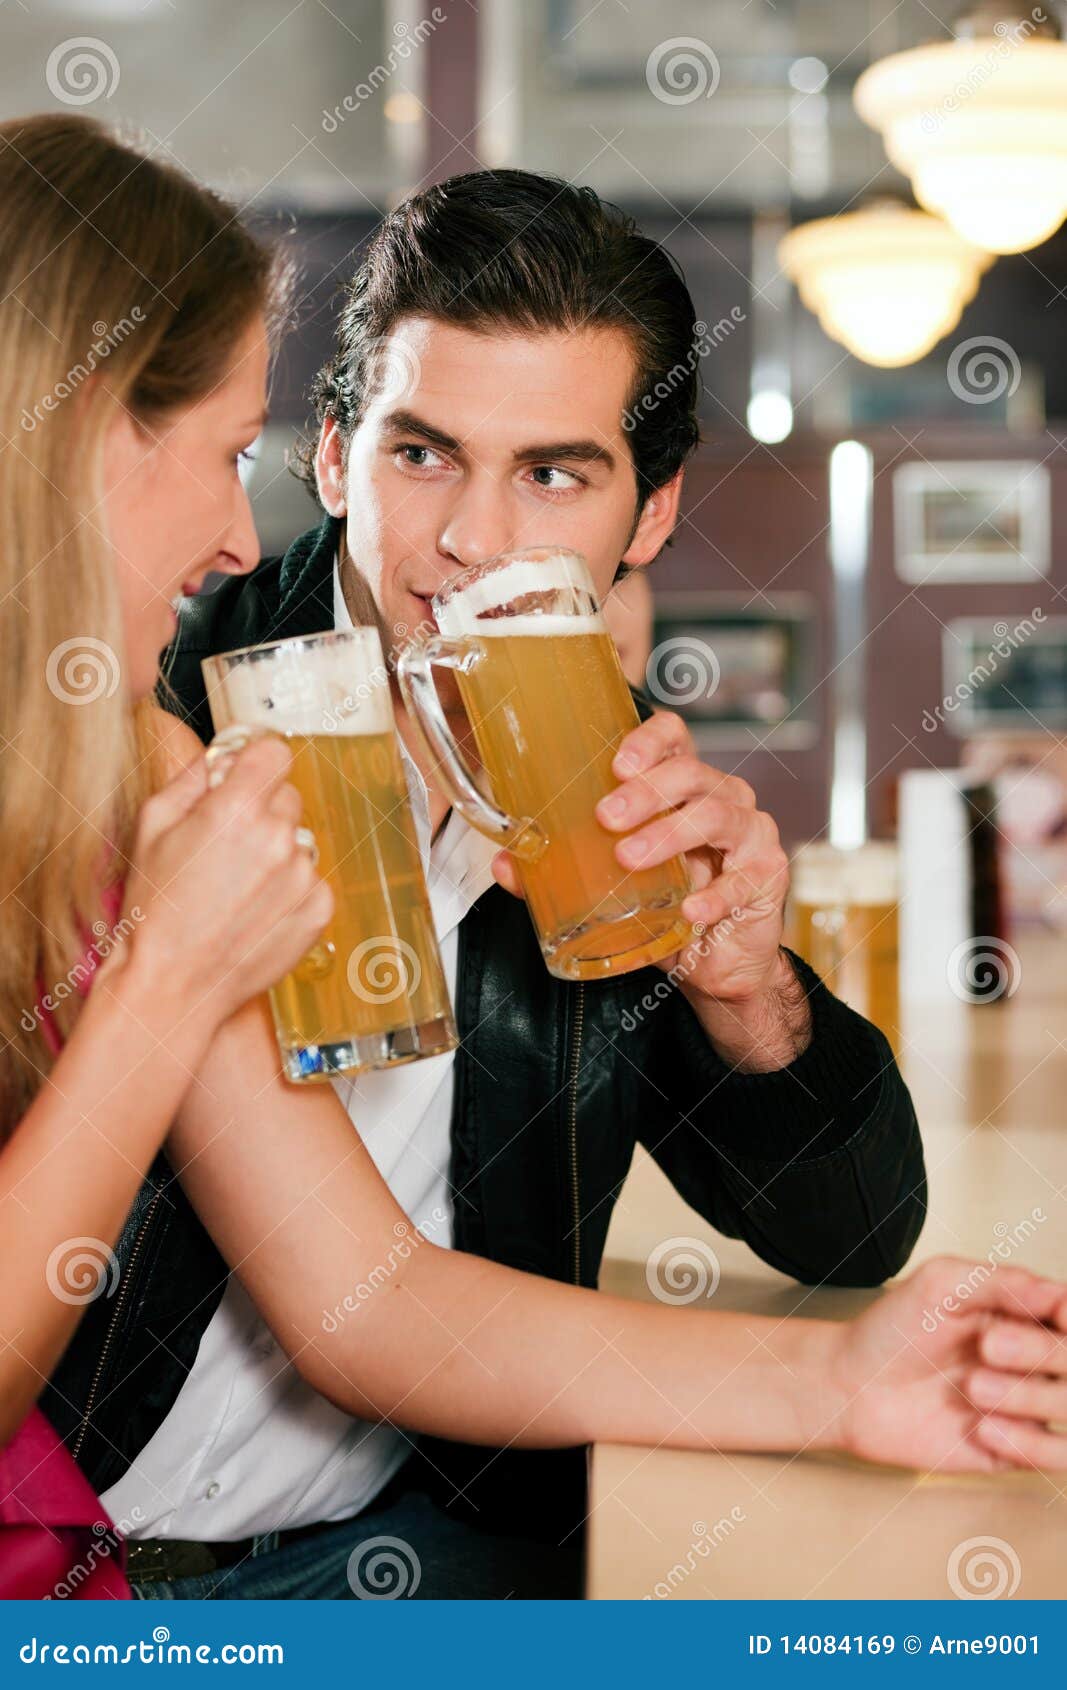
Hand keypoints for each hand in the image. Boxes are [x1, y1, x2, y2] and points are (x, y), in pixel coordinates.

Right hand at [118, 735, 332, 1033]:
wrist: (172, 984)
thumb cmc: (156, 910)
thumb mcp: (152, 827)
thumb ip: (192, 779)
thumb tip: (222, 756)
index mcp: (236, 810)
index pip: (275, 753)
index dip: (256, 764)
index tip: (246, 777)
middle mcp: (277, 839)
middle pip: (287, 797)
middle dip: (261, 812)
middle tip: (228, 847)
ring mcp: (303, 876)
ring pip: (299, 841)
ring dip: (277, 853)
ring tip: (238, 888)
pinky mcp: (319, 910)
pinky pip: (312, 880)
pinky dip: (290, 891)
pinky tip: (255, 911)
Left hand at [491, 708, 804, 1068]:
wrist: (719, 961)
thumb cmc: (669, 904)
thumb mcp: (616, 883)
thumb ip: (565, 869)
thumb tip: (506, 865)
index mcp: (684, 786)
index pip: (675, 738)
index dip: (649, 740)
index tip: (616, 763)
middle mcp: (722, 797)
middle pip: (690, 773)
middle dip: (646, 790)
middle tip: (606, 816)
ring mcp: (750, 833)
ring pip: (716, 815)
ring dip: (669, 834)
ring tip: (630, 857)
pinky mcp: (766, 876)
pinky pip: (742, 880)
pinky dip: (714, 895)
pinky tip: (689, 909)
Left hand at [826, 1256, 1066, 1471]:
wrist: (853, 1385)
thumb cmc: (894, 1328)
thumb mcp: (941, 1285)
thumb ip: (1001, 1282)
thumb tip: (1059, 1294)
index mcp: (1025, 1313)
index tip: (1058, 1317)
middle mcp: (1037, 1359)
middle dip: (1040, 1352)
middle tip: (987, 1347)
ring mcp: (1029, 1405)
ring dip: (1031, 1397)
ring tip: (972, 1388)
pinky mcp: (1017, 1450)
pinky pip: (1056, 1456)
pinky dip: (1029, 1444)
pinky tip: (982, 1429)